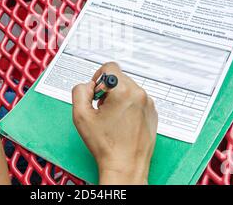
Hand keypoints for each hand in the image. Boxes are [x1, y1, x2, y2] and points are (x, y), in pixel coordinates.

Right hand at [72, 62, 157, 184]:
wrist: (125, 166)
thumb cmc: (107, 146)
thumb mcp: (81, 116)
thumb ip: (79, 92)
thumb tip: (88, 85)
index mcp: (123, 91)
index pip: (109, 67)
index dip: (97, 78)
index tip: (96, 92)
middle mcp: (140, 94)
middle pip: (119, 78)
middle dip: (108, 90)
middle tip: (102, 109)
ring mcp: (149, 104)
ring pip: (129, 89)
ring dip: (118, 98)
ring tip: (112, 117)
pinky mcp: (153, 113)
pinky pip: (138, 100)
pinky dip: (129, 106)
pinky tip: (122, 122)